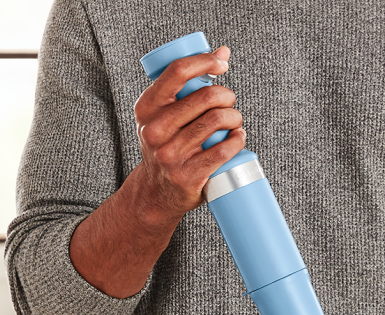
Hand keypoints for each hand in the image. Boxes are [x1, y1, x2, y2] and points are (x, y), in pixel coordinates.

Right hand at [129, 45, 246, 220]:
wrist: (156, 193)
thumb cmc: (166, 145)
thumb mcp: (162, 114)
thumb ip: (185, 85)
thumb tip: (222, 52)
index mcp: (146, 108)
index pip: (177, 72)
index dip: (205, 61)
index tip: (221, 64)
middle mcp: (155, 130)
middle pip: (205, 96)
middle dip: (226, 95)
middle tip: (229, 102)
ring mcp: (170, 154)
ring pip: (217, 121)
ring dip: (235, 117)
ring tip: (234, 121)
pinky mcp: (188, 175)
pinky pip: (223, 150)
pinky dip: (237, 140)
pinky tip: (238, 137)